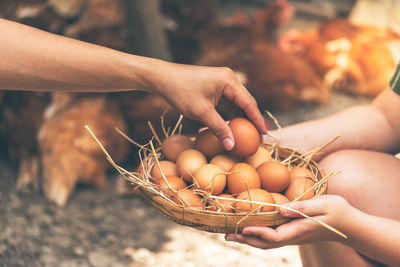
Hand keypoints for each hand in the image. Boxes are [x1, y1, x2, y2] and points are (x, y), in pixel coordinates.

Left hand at [152, 62, 266, 149]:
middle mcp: (229, 78)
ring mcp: (222, 81)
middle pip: (246, 102)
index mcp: (229, 81)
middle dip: (252, 120)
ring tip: (248, 135)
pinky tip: (233, 127)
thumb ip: (218, 128)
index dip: (258, 120)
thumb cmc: (181, 92)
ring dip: (241, 118)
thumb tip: (232, 145)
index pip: (249, 103)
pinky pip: (228, 102)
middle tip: (259, 137)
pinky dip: (231, 114)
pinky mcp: (215, 86)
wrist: (163, 78)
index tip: (265, 134)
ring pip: (237, 103)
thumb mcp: (201, 112)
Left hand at [225, 195, 351, 248]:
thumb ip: (302, 207)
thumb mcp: (324, 204)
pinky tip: (249, 228)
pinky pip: (272, 236)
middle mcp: (293, 236)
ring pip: (267, 242)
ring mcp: (293, 236)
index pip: (274, 236)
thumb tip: (280, 209)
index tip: (242, 228)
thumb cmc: (339, 212)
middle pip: (265, 243)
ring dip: (248, 238)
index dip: (257, 233)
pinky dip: (257, 234)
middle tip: (226, 234)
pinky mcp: (293, 232)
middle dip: (245, 239)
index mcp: (299, 230)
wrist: (350, 225)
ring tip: (231, 233)